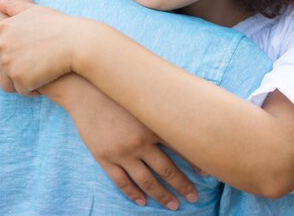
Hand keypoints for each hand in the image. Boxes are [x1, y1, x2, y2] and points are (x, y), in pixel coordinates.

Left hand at [0, 0, 80, 94]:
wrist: (77, 42)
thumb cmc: (59, 25)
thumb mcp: (34, 10)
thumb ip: (11, 5)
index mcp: (2, 29)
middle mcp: (2, 46)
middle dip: (4, 78)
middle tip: (20, 80)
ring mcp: (10, 63)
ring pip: (5, 84)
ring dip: (18, 86)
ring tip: (33, 82)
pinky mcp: (20, 78)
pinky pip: (20, 91)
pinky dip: (30, 90)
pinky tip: (42, 85)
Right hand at [45, 78, 197, 209]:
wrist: (85, 90)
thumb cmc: (117, 90)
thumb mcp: (143, 97)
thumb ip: (162, 107)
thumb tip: (183, 111)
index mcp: (152, 125)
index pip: (180, 149)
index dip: (195, 163)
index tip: (208, 175)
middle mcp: (140, 142)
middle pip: (167, 170)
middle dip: (183, 186)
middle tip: (194, 198)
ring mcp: (122, 153)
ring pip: (146, 181)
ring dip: (162, 195)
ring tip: (174, 205)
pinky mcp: (105, 158)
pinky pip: (121, 182)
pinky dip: (133, 194)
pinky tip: (143, 202)